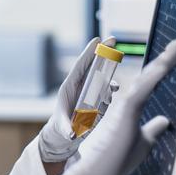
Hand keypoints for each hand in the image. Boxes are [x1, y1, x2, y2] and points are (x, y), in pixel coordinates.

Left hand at [38, 36, 116, 162]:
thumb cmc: (60, 129)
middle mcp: (80, 86)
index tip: (97, 40)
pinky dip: (111, 88)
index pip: (80, 66)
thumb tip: (72, 135)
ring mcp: (89, 91)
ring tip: (114, 84)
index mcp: (69, 86)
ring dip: (109, 74)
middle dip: (102, 52)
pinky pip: (106, 90)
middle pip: (92, 65)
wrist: (65, 136)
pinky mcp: (97, 99)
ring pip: (101, 76)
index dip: (88, 52)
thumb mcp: (62, 128)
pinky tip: (115, 90)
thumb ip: (67, 129)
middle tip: (113, 39)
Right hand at [42, 37, 175, 174]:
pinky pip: (144, 87)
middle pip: (151, 74)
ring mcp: (126, 103)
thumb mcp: (143, 142)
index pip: (152, 82)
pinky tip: (167, 63)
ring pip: (149, 76)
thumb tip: (164, 120)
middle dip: (169, 57)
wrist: (98, 172)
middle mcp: (128, 100)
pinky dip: (156, 74)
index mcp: (132, 106)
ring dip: (167, 60)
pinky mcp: (126, 109)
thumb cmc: (116, 160)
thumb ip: (152, 129)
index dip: (166, 67)